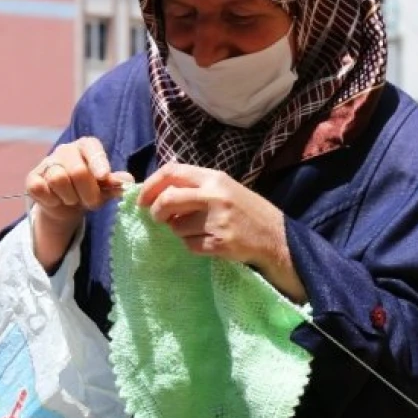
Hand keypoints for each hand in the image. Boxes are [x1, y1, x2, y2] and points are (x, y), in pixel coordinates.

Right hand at [25, 137, 133, 269]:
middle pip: (77, 170)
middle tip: (92, 202)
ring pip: (58, 180)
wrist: (65, 205)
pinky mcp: (32, 178)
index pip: (92, 148)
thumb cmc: (89, 190)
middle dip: (88, 192)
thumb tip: (128, 181)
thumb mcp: (105, 188)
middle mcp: (66, 150)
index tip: (104, 176)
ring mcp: (47, 163)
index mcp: (86, 147)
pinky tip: (56, 200)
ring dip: (69, 198)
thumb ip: (115, 183)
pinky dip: (51, 200)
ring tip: (72, 199)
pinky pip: (40, 188)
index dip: (98, 162)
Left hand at [137, 163, 306, 302]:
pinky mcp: (220, 242)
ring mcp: (218, 220)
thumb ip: (195, 186)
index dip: (151, 185)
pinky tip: (209, 243)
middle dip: (157, 212)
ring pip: (177, 227)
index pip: (172, 171)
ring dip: (181, 233)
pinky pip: (190, 246)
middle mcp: (215, 195)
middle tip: (159, 219)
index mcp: (214, 177)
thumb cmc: (246, 211)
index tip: (142, 200)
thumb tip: (157, 192)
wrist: (276, 237)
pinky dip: (193, 246)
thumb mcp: (224, 188)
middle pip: (168, 200)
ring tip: (200, 231)